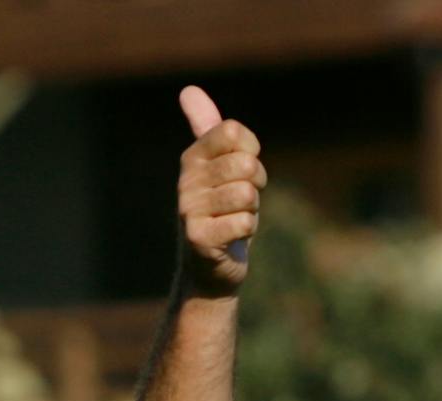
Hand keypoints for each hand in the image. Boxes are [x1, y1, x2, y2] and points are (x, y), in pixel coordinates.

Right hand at [175, 86, 263, 293]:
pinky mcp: (198, 237)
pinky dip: (246, 231)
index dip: (252, 152)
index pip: (234, 132)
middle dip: (255, 186)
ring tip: (234, 219)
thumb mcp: (217, 168)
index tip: (242, 171)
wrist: (210, 269)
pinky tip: (231, 238)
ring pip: (247, 194)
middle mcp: (186, 180)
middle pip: (246, 164)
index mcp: (193, 157)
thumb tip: (188, 90)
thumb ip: (209, 129)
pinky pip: (244, 222)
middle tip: (241, 203)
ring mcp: (189, 209)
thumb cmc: (221, 213)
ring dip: (250, 211)